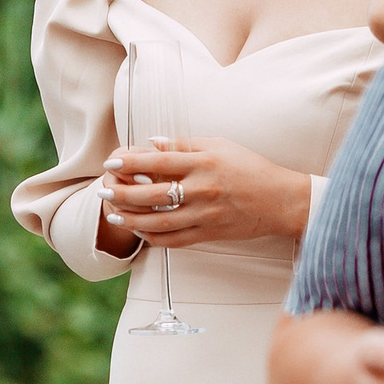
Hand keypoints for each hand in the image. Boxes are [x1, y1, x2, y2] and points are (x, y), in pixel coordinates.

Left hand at [98, 138, 310, 249]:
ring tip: (113, 213)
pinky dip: (152, 237)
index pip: (158, 162)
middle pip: (151, 194)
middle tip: (103, 190)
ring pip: (158, 222)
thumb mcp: (220, 146)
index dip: (130, 162)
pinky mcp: (209, 234)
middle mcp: (202, 190)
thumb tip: (153, 143)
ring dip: (130, 219)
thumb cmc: (251, 167)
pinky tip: (139, 230)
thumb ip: (185, 145)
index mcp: (204, 163)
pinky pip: (173, 240)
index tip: (111, 162)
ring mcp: (205, 215)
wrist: (280, 200)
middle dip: (121, 193)